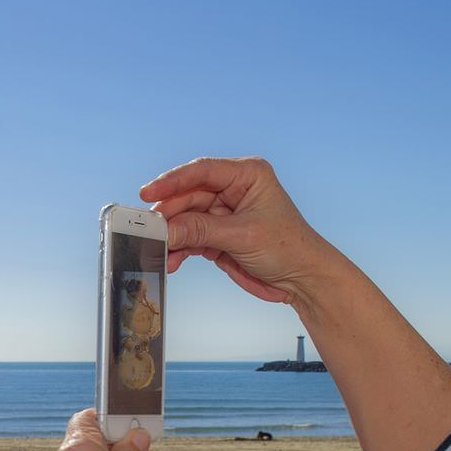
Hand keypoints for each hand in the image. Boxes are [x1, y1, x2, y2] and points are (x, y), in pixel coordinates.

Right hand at [142, 158, 343, 305]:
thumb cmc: (287, 247)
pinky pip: (190, 237)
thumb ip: (201, 230)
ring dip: (173, 236)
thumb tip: (166, 229)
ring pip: (186, 219)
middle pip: (189, 196)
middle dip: (170, 215)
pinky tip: (172, 261)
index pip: (202, 170)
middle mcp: (233, 189)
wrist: (301, 279)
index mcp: (247, 175)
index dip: (173, 181)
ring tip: (161, 251)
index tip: (149, 192)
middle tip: (150, 230)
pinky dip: (180, 249)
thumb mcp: (242, 236)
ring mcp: (224, 213)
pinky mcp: (218, 235)